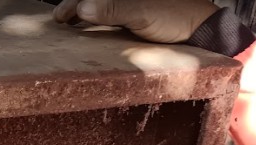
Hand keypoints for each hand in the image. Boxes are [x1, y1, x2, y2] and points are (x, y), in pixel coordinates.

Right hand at [53, 0, 218, 43]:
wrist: (197, 31)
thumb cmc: (174, 16)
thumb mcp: (141, 12)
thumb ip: (113, 8)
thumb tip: (83, 8)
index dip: (74, 1)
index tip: (61, 14)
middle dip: (75, 5)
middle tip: (58, 20)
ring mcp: (129, 5)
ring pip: (100, 6)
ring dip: (82, 13)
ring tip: (67, 24)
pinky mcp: (133, 17)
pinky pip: (108, 15)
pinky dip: (95, 20)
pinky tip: (87, 26)